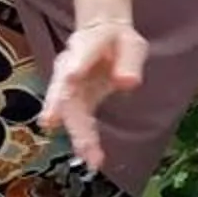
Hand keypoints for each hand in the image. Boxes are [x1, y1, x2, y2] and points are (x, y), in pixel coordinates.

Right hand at [45, 20, 146, 170]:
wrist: (102, 37)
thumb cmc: (117, 40)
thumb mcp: (130, 44)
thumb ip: (129, 62)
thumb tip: (127, 83)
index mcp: (83, 47)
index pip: (78, 57)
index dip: (75, 66)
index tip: (71, 78)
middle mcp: (68, 69)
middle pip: (67, 95)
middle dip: (74, 120)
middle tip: (84, 144)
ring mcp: (68, 87)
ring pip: (70, 114)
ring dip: (80, 137)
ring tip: (92, 159)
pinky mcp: (76, 101)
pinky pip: (79, 122)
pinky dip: (84, 140)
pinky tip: (92, 158)